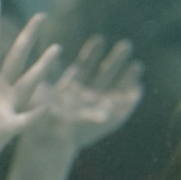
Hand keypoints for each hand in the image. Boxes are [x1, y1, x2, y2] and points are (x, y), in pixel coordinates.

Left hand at [27, 35, 142, 152]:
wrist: (50, 140)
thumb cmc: (41, 118)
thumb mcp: (44, 92)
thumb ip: (47, 75)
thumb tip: (49, 56)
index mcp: (69, 90)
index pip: (83, 68)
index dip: (91, 55)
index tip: (98, 39)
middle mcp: (85, 98)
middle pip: (103, 75)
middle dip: (115, 60)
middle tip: (126, 44)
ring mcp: (97, 109)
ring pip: (116, 89)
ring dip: (128, 77)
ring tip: (137, 64)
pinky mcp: (108, 121)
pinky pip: (123, 109)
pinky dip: (131, 99)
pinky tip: (139, 87)